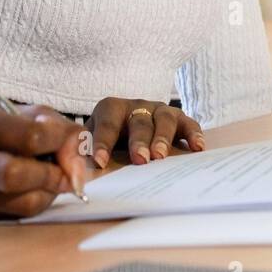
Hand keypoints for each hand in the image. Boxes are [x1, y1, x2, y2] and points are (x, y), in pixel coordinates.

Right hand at [0, 101, 87, 221]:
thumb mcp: (29, 114)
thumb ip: (62, 131)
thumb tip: (79, 168)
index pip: (29, 137)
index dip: (60, 142)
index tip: (70, 143)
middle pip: (14, 176)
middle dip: (52, 176)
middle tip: (65, 174)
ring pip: (21, 204)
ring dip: (48, 193)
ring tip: (47, 178)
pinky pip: (15, 216)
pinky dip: (33, 203)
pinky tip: (29, 189)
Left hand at [84, 98, 205, 167]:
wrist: (128, 122)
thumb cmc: (109, 136)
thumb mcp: (92, 138)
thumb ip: (83, 149)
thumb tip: (74, 166)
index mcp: (111, 108)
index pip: (106, 124)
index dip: (102, 142)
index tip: (100, 162)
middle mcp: (137, 105)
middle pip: (139, 121)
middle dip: (139, 141)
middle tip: (140, 160)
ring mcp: (159, 109)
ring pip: (163, 119)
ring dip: (162, 138)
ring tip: (161, 156)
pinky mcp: (178, 117)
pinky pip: (188, 123)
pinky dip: (194, 134)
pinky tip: (197, 148)